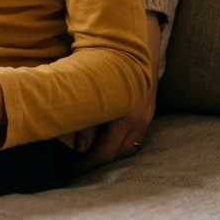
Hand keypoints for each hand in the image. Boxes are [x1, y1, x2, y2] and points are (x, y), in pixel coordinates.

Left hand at [73, 10, 160, 173]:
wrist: (138, 47)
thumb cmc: (107, 65)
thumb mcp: (93, 91)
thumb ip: (87, 120)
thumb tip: (79, 149)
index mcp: (123, 117)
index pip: (105, 153)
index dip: (87, 165)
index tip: (71, 171)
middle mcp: (138, 122)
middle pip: (117, 156)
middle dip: (97, 165)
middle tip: (76, 170)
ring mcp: (145, 119)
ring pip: (127, 149)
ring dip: (109, 157)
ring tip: (88, 161)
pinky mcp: (148, 115)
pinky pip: (134, 139)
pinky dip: (119, 146)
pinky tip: (105, 146)